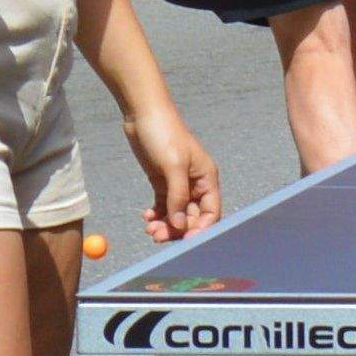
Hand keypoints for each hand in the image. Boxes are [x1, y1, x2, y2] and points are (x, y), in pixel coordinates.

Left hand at [128, 109, 222, 243]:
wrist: (144, 115)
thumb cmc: (164, 134)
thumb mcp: (173, 166)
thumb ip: (178, 197)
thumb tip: (179, 225)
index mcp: (206, 179)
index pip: (211, 212)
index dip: (200, 228)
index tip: (185, 240)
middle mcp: (195, 184)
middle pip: (192, 217)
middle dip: (177, 229)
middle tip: (157, 236)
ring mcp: (178, 184)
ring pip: (176, 214)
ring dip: (165, 224)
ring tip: (149, 228)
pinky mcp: (162, 183)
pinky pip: (163, 207)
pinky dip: (156, 215)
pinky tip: (146, 217)